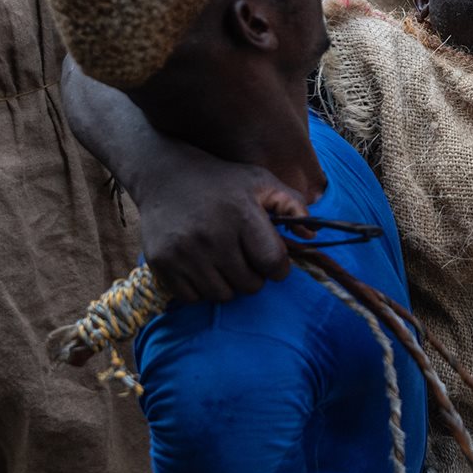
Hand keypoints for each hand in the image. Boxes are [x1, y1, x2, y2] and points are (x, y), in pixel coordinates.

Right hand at [138, 160, 311, 302]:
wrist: (163, 175)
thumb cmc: (221, 181)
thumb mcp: (260, 181)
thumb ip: (292, 204)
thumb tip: (311, 236)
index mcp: (241, 214)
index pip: (273, 263)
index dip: (278, 267)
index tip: (271, 259)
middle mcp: (212, 235)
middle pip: (250, 285)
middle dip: (253, 275)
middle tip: (244, 257)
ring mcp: (184, 252)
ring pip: (223, 295)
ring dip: (228, 284)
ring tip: (222, 261)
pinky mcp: (161, 263)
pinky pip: (193, 298)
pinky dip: (201, 288)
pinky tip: (200, 266)